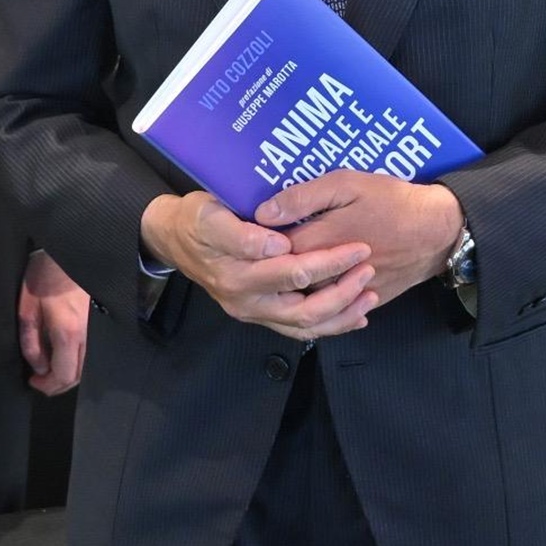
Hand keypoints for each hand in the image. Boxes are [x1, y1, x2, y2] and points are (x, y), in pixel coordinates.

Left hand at [18, 250, 89, 394]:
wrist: (70, 251)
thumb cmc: (45, 276)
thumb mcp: (27, 310)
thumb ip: (31, 343)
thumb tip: (38, 368)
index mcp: (68, 334)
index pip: (63, 375)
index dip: (47, 386)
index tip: (32, 382)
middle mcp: (87, 336)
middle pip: (77, 376)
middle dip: (57, 384)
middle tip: (39, 380)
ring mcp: (96, 330)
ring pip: (86, 366)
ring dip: (68, 373)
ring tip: (49, 368)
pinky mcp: (98, 323)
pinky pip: (90, 353)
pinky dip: (77, 362)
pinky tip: (63, 354)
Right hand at [140, 191, 377, 340]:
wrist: (174, 239)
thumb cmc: (195, 220)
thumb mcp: (209, 216)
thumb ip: (242, 234)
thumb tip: (276, 244)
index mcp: (238, 276)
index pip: (293, 272)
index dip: (329, 261)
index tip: (358, 246)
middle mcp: (248, 302)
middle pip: (305, 308)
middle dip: (343, 291)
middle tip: (369, 268)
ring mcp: (255, 313)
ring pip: (305, 326)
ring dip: (341, 313)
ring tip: (371, 295)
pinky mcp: (261, 315)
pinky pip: (299, 329)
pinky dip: (329, 325)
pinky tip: (354, 316)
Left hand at [256, 174, 463, 308]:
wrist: (438, 230)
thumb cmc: (392, 201)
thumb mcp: (346, 184)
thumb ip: (303, 198)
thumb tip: (263, 213)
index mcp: (318, 243)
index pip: (271, 252)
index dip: (256, 245)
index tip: (247, 235)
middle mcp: (328, 276)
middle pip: (285, 282)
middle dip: (270, 271)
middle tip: (261, 258)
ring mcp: (347, 293)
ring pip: (308, 303)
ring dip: (293, 292)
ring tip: (282, 276)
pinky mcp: (365, 301)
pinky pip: (336, 314)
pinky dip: (323, 306)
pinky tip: (313, 293)